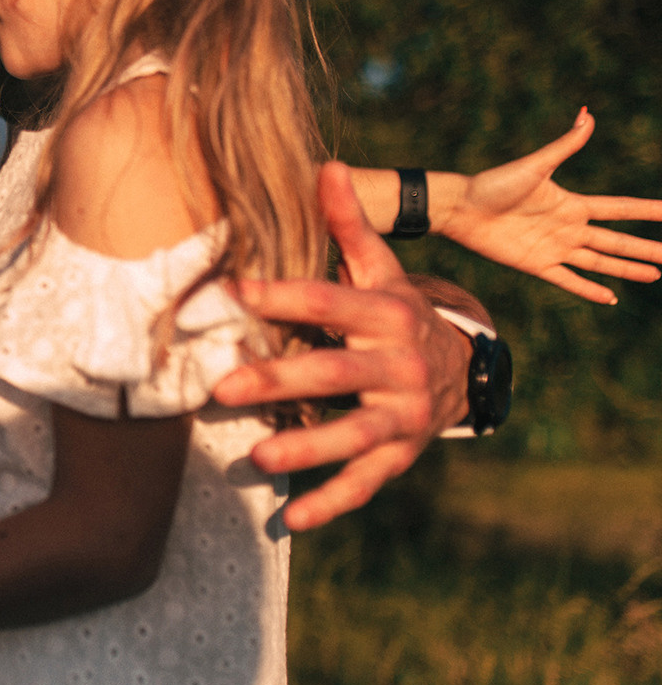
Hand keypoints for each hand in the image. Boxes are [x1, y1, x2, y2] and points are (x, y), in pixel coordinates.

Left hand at [213, 162, 469, 531]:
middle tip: (223, 388)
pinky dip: (331, 503)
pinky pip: (365, 482)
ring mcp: (403, 415)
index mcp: (386, 312)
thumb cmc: (395, 313)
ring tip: (259, 457)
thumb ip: (350, 226)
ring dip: (307, 448)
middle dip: (280, 380)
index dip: (282, 295)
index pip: (329, 301)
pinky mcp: (400, 455)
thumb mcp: (380, 271)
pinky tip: (291, 519)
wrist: (462, 370)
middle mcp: (399, 365)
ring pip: (354, 434)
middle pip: (336, 373)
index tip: (230, 292)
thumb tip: (327, 165)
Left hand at [440, 108, 661, 303]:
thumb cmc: (494, 184)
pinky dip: (590, 290)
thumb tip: (587, 114)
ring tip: (655, 274)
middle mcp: (568, 228)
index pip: (620, 209)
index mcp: (573, 204)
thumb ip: (565, 145)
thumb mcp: (535, 165)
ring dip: (627, 269)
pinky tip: (611, 297)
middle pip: (617, 240)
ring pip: (600, 262)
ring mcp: (554, 248)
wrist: (461, 208)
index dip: (647, 210)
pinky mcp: (536, 265)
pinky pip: (568, 280)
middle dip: (646, 248)